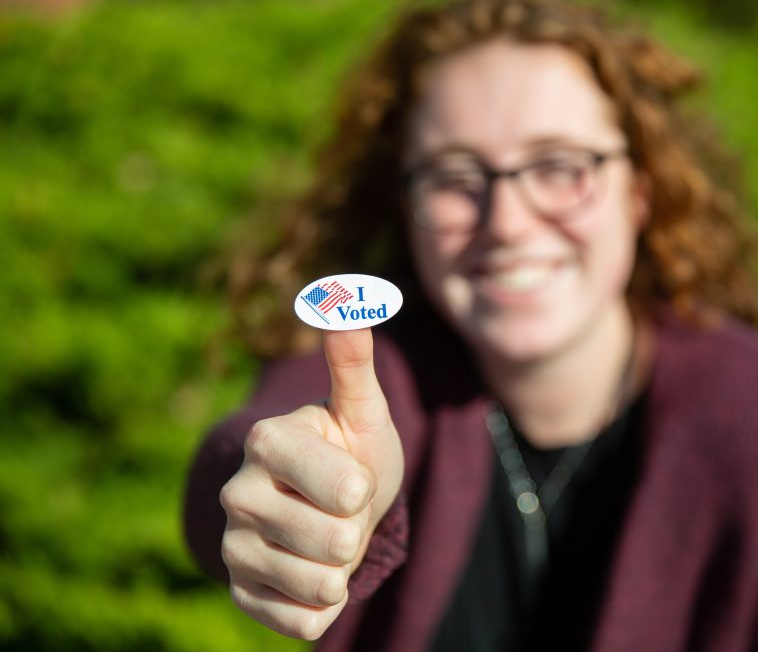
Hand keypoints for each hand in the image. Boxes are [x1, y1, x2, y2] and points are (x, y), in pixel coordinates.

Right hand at [219, 328, 404, 639]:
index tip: (353, 475)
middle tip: (342, 510)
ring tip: (329, 538)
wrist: (333, 505)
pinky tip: (314, 574)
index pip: (344, 486)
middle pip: (337, 539)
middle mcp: (237, 492)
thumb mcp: (363, 410)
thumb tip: (343, 300)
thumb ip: (353, 363)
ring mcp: (233, 546)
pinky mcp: (239, 592)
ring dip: (343, 568)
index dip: (363, 486)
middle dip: (357, 529)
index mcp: (267, 440)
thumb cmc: (353, 450)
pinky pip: (305, 622)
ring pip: (322, 585)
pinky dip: (326, 605)